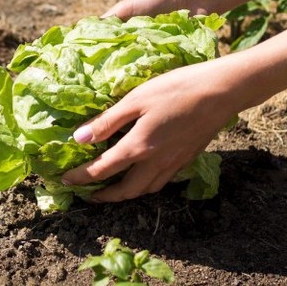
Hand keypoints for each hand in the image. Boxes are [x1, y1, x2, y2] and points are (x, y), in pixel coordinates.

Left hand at [60, 58, 243, 202]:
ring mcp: (174, 163)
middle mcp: (155, 162)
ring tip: (113, 190)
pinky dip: (146, 185)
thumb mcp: (136, 99)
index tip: (65, 181)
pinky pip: (161, 182)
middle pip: (126, 191)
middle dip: (104, 197)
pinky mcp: (187, 159)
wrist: (221, 91)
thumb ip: (107, 121)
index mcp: (138, 147)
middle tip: (88, 195)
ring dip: (126, 195)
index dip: (81, 177)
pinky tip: (143, 175)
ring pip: (146, 190)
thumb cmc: (176, 89)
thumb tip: (78, 138)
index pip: (102, 170)